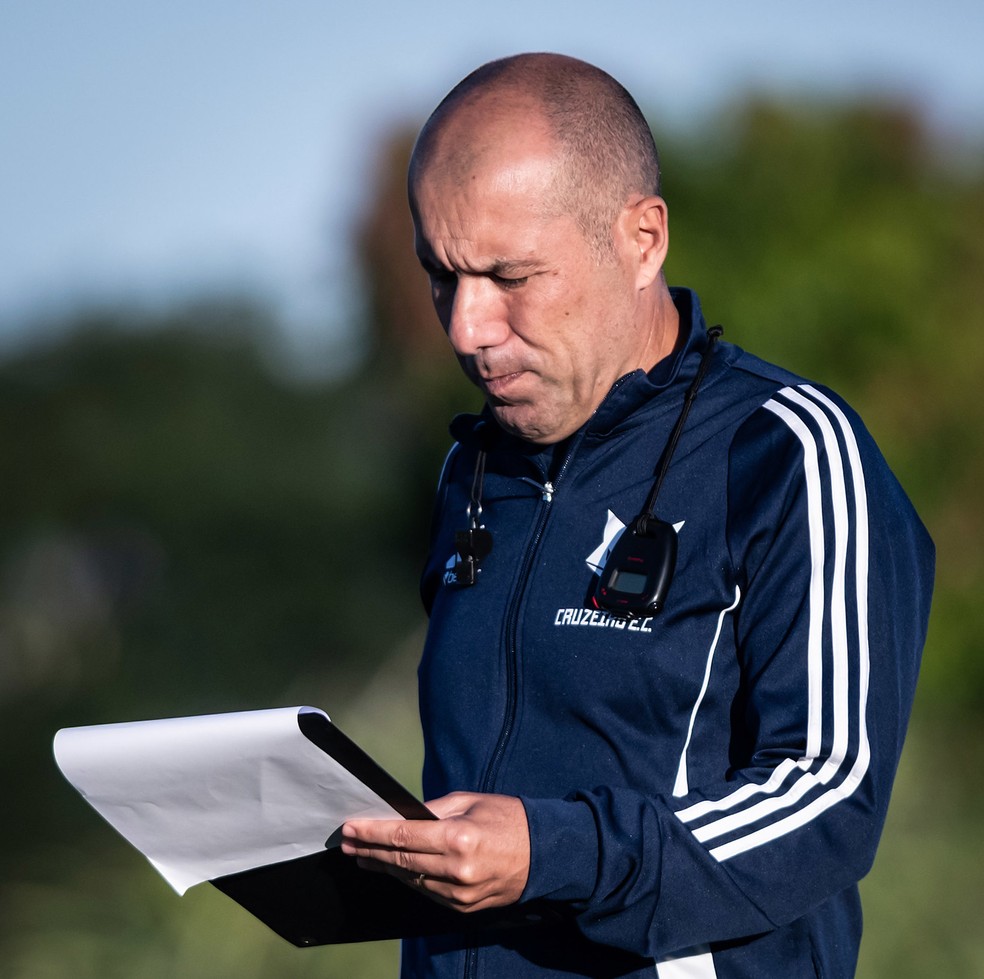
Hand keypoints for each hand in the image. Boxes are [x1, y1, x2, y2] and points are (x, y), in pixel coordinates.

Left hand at [340, 792, 529, 911]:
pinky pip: (427, 892)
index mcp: (458, 837)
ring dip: (384, 867)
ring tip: (363, 856)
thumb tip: (401, 816)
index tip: (350, 828)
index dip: (372, 832)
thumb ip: (435, 810)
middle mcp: (457, 868)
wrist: (547, 854)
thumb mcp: (471, 802)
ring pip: (411, 880)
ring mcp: (460, 893)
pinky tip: (394, 869)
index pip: (403, 835)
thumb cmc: (509, 819)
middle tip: (347, 842)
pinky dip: (409, 879)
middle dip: (370, 850)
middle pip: (401, 861)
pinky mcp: (464, 907)